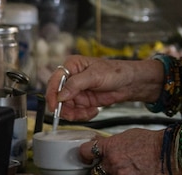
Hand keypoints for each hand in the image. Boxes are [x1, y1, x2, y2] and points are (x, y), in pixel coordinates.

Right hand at [44, 55, 163, 121]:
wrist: (129, 83)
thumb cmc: (115, 72)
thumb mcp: (94, 76)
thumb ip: (75, 84)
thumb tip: (60, 96)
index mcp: (71, 66)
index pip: (55, 80)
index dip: (52, 94)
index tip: (54, 107)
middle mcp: (72, 78)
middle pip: (59, 97)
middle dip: (66, 108)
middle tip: (74, 114)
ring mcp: (77, 91)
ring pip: (67, 107)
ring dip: (76, 113)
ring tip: (89, 111)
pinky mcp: (83, 101)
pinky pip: (77, 112)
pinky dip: (84, 115)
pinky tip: (94, 110)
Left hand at [82, 128, 166, 174]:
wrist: (168, 153)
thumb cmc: (151, 143)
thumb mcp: (128, 135)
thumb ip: (112, 142)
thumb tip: (100, 144)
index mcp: (110, 147)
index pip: (86, 151)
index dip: (85, 153)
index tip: (86, 155)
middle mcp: (112, 163)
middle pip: (96, 169)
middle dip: (100, 167)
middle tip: (109, 164)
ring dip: (113, 172)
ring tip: (127, 166)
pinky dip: (121, 173)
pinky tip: (132, 169)